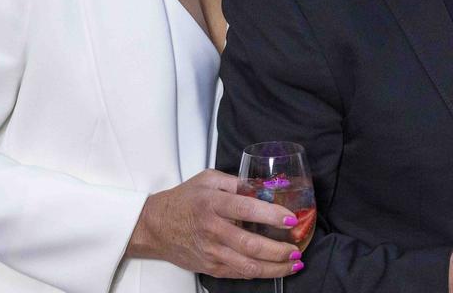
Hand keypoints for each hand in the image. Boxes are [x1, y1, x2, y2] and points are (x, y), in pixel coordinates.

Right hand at [126, 169, 300, 278]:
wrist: (155, 226)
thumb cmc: (183, 200)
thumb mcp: (208, 179)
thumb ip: (235, 181)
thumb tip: (264, 186)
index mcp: (213, 203)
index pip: (247, 209)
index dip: (271, 215)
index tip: (290, 218)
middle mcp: (213, 229)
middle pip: (251, 244)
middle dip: (279, 249)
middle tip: (297, 247)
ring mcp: (211, 251)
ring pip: (248, 265)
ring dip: (275, 267)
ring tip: (294, 263)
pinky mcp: (210, 267)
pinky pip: (239, 274)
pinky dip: (259, 274)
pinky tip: (275, 269)